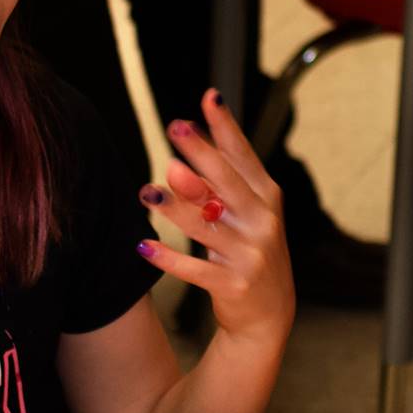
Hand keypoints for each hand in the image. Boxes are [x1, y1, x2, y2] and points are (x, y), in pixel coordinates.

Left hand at [137, 89, 292, 344]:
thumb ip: (217, 189)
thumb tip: (178, 161)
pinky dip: (169, 259)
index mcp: (266, 197)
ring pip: (207, 224)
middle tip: (174, 129)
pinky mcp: (234, 284)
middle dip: (201, 153)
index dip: (225, 126)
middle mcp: (263, 221)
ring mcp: (251, 253)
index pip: (243, 155)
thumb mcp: (244, 216)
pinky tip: (143, 247)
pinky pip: (196, 269)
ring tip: (147, 192)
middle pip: (228, 182)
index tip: (209, 96)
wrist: (269, 315)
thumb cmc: (250, 252)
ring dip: (176, 207)